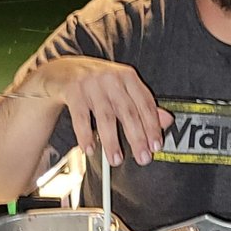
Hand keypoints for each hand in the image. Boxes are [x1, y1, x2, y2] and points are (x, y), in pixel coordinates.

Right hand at [25, 57, 173, 166]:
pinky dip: (86, 135)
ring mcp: (91, 84)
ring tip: (116, 159)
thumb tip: (167, 121)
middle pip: (128, 112)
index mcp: (128, 76)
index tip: (156, 146)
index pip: (145, 103)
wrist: (62, 71)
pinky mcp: (72, 91)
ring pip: (106, 117)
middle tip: (142, 158)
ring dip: (112, 142)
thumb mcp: (123, 90)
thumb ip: (143, 105)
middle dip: (137, 138)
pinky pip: (81, 118)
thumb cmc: (98, 84)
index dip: (153, 126)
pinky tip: (90, 149)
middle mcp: (111, 78)